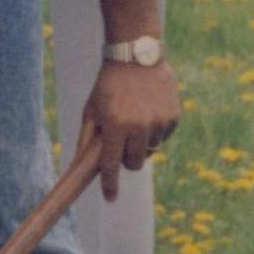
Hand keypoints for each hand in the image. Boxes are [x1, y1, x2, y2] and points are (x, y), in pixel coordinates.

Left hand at [81, 61, 180, 197]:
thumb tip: (79, 166)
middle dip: (126, 160)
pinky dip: (155, 131)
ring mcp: (159, 122)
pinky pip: (163, 137)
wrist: (136, 55)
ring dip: (142, 143)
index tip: (110, 198)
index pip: (111, 164)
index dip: (110, 184)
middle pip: (134, 164)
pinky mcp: (173, 117)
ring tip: (135, 119)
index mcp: (115, 125)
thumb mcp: (91, 109)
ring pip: (150, 151)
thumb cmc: (108, 84)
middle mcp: (139, 126)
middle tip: (122, 144)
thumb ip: (86, 138)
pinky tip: (149, 111)